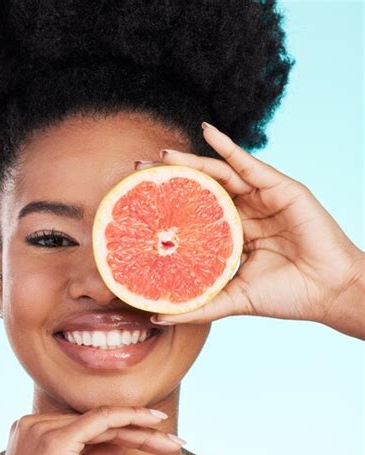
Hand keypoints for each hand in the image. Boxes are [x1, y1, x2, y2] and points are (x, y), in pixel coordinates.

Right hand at [0, 406, 183, 454]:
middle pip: (97, 420)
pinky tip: (153, 430)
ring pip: (104, 421)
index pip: (86, 425)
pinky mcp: (55, 439)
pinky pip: (101, 422)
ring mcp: (42, 428)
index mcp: (32, 431)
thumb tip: (123, 441)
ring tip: (173, 442)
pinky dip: (130, 423)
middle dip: (138, 428)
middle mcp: (33, 423)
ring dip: (142, 430)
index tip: (153, 436)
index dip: (122, 429)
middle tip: (173, 439)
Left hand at [135, 122, 363, 335]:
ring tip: (162, 155)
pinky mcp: (280, 187)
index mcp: (232, 235)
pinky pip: (248, 163)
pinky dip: (227, 146)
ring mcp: (261, 198)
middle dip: (169, 178)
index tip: (134, 202)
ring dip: (190, 160)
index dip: (165, 206)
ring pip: (219, 173)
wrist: (328, 292)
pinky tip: (206, 130)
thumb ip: (197, 306)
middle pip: (200, 188)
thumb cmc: (285, 296)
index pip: (192, 214)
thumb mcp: (232, 300)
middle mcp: (243, 213)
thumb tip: (155, 317)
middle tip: (137, 170)